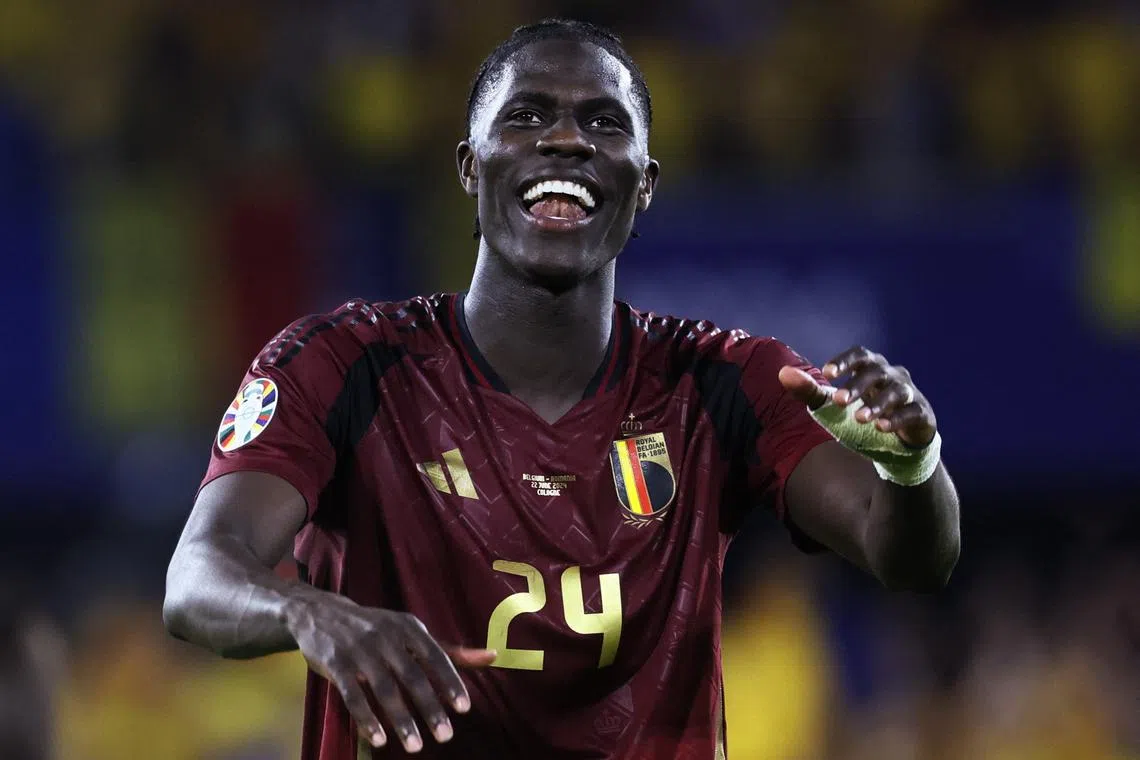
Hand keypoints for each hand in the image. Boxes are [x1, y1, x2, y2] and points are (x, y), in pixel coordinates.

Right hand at [284, 591, 495, 752]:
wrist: (321, 613)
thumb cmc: (376, 628)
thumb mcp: (411, 632)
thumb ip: (449, 650)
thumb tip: (492, 657)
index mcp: (409, 627)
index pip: (436, 656)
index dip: (449, 682)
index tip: (463, 708)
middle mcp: (386, 636)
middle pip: (412, 676)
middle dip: (430, 708)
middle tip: (445, 735)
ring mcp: (359, 650)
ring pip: (384, 690)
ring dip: (401, 720)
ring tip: (416, 746)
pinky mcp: (335, 664)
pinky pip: (353, 696)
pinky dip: (367, 719)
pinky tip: (380, 739)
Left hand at [778, 345, 936, 447]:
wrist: (898, 442)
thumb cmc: (861, 412)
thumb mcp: (833, 403)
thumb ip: (809, 390)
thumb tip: (782, 373)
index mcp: (871, 368)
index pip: (860, 354)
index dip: (844, 360)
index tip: (826, 373)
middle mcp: (892, 375)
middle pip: (877, 372)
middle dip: (857, 386)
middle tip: (838, 401)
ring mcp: (910, 394)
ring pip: (897, 392)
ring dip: (877, 404)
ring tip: (858, 418)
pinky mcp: (922, 414)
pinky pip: (912, 413)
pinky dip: (897, 420)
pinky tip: (881, 428)